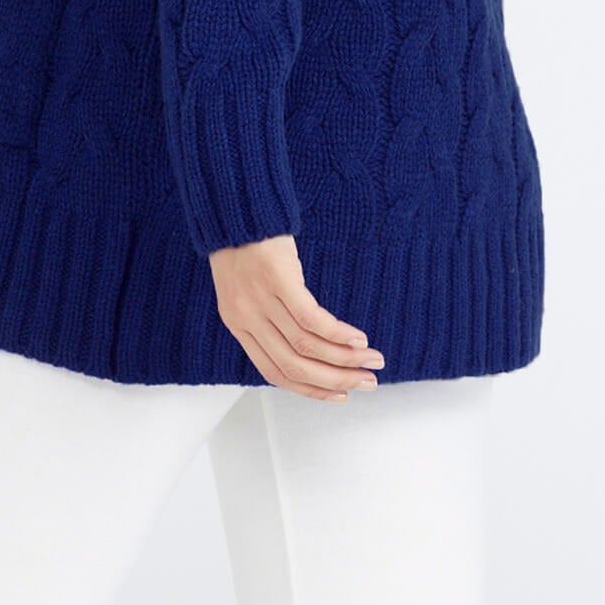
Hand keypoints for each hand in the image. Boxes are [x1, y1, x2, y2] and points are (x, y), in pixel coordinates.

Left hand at [208, 234, 384, 399]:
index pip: (276, 373)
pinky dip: (338, 334)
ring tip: (371, 362)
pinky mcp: (278, 279)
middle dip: (336, 380)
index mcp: (239, 326)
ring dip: (345, 359)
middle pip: (295, 366)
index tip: (340, 395)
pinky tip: (359, 338)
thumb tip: (305, 348)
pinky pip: (311, 318)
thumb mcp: (245, 291)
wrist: (232, 208)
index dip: (311, 389)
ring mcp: (261, 300)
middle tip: (366, 383)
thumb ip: (267, 319)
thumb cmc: (242, 246)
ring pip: (307, 346)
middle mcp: (248, 319)